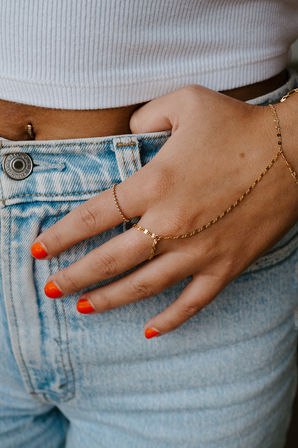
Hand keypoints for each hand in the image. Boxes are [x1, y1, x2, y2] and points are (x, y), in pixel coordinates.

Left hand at [31, 85, 297, 337]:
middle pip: (109, 259)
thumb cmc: (238, 125)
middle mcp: (170, 224)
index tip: (40, 249)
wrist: (293, 151)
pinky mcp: (226, 266)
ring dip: (108, 300)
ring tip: (83, 308)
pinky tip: (149, 330)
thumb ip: (145, 115)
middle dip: (74, 277)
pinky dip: (170, 320)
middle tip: (51, 288)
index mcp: (155, 184)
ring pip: (143, 286)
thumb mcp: (186, 101)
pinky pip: (192, 302)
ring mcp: (199, 251)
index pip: (93, 216)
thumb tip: (128, 133)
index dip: (61, 235)